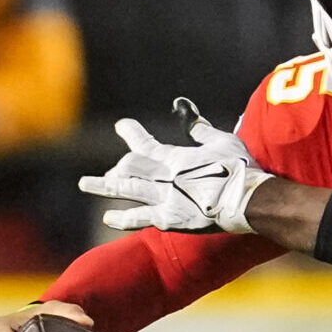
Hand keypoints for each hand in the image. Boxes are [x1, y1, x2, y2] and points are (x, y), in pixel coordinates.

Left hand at [79, 106, 271, 232]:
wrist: (247, 199)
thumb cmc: (239, 169)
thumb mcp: (222, 141)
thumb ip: (200, 129)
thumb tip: (188, 112)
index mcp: (172, 156)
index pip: (142, 141)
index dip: (130, 132)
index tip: (121, 126)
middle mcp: (161, 175)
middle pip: (127, 166)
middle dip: (118, 166)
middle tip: (112, 170)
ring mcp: (162, 198)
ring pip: (124, 189)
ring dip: (102, 185)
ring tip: (85, 183)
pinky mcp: (169, 219)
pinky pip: (139, 218)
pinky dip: (122, 219)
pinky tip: (108, 218)